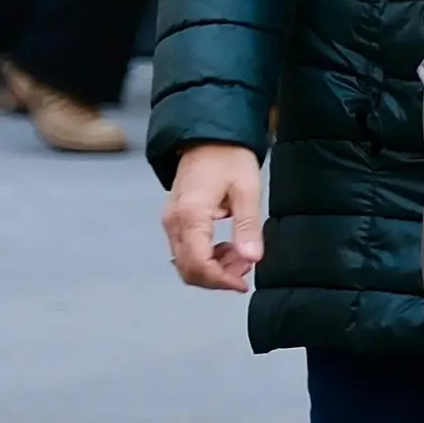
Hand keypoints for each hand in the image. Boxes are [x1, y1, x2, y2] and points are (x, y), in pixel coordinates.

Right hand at [164, 144, 263, 293]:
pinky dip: (206, 258)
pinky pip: (186, 251)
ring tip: (241, 256)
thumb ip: (248, 226)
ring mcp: (171, 222)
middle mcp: (173, 222)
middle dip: (218, 276)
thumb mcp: (247, 190)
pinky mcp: (175, 221)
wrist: (208, 138)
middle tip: (246, 268)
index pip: (198, 263)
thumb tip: (252, 259)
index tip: (243, 284)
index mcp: (190, 215)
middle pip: (188, 269)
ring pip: (185, 263)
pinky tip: (228, 248)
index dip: (220, 280)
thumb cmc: (230, 159)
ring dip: (213, 269)